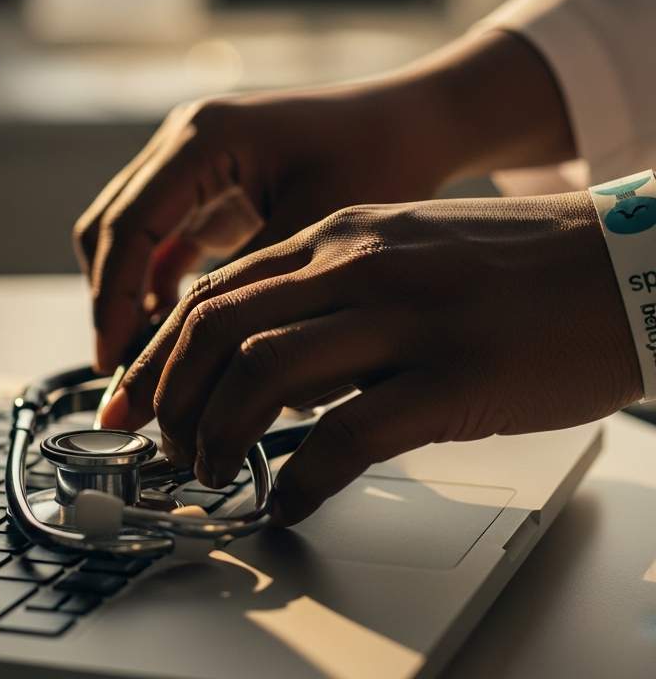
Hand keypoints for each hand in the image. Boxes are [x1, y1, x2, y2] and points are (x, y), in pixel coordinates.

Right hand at [75, 31, 576, 371]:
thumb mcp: (317, 227)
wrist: (410, 123)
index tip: (113, 365)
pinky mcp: (206, 176)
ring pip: (127, 228)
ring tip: (140, 359)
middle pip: (111, 225)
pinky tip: (169, 325)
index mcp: (205, 139)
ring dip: (124, 289)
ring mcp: (190, 153)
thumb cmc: (379, 161)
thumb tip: (207, 366)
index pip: (130, 227)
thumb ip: (255, 286)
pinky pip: (159, 230)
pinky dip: (151, 276)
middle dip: (109, 299)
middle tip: (118, 374)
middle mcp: (184, 137)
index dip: (114, 300)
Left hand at [100, 192, 640, 524]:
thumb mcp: (402, 250)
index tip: (129, 400)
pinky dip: (301, 477)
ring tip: (214, 473)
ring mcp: (404, 318)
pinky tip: (290, 501)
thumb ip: (328, 292)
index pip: (214, 292)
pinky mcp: (452, 378)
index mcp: (340, 234)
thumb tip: (264, 366)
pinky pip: (347, 435)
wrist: (623, 262)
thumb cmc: (514, 265)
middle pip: (217, 329)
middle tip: (164, 446)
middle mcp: (357, 265)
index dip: (156, 353)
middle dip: (169, 397)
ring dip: (219, 435)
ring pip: (263, 375)